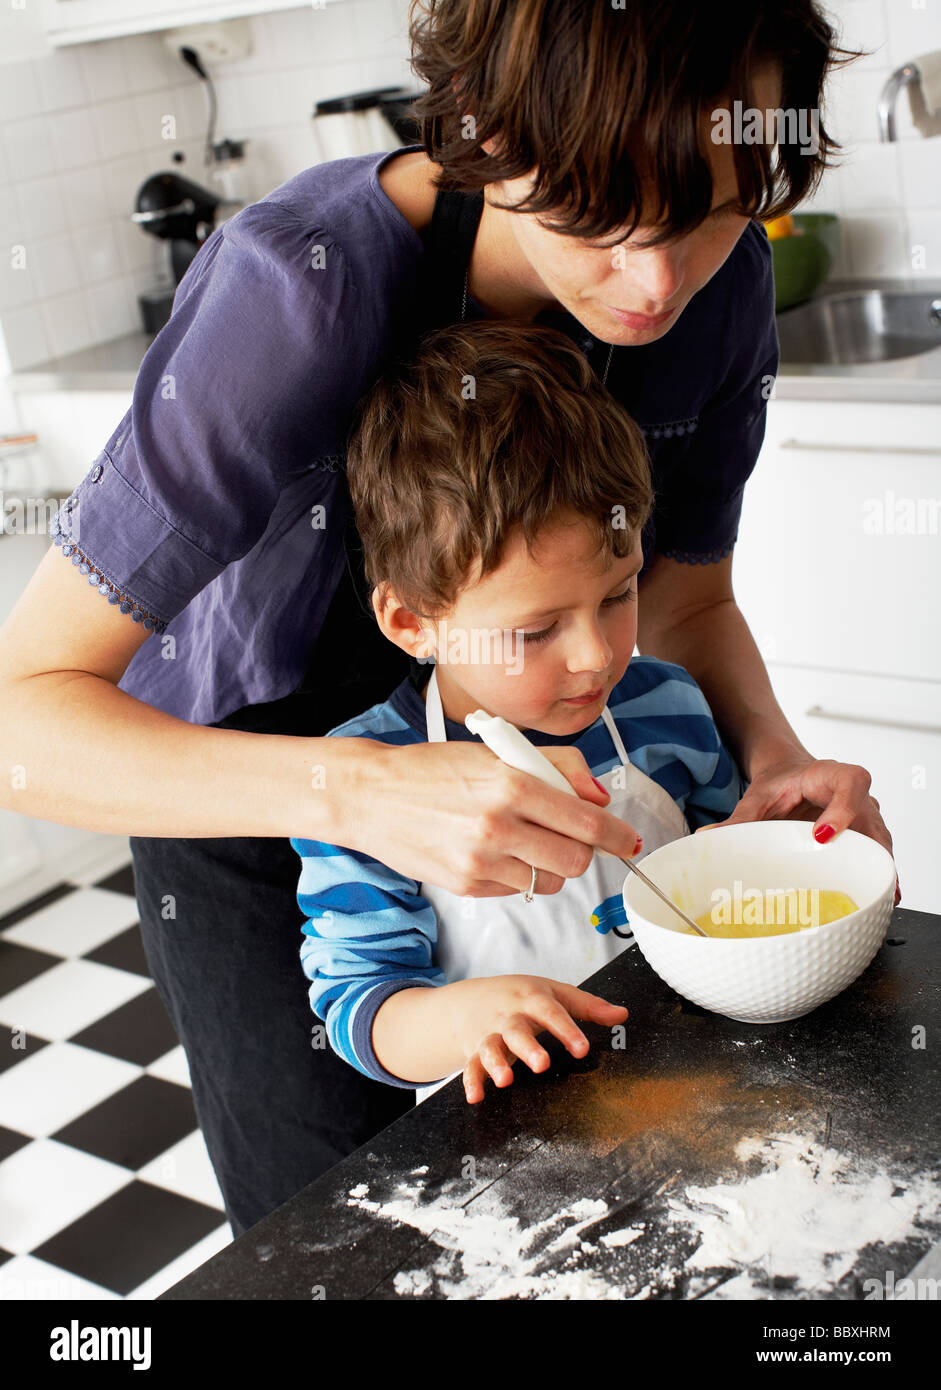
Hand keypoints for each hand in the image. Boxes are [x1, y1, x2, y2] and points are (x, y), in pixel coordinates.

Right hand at [352, 739, 640, 897]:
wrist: (373, 794)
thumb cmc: (435, 769)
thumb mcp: (497, 752)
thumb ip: (557, 768)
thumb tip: (600, 798)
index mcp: (511, 784)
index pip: (586, 821)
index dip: (617, 836)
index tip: (629, 841)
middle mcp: (498, 826)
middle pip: (576, 861)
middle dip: (584, 853)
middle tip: (572, 838)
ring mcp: (480, 861)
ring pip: (549, 883)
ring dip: (551, 867)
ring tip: (528, 842)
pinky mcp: (466, 885)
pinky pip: (516, 890)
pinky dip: (518, 875)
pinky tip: (496, 851)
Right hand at [450, 975, 628, 1104]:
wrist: (472, 998)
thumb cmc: (521, 997)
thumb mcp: (555, 993)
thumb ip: (588, 1006)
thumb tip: (622, 1015)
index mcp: (532, 999)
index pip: (551, 1012)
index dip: (566, 1030)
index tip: (581, 1049)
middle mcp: (509, 1016)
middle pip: (517, 1029)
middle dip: (528, 1047)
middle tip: (542, 1064)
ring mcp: (490, 1033)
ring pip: (491, 1046)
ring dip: (496, 1062)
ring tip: (506, 1080)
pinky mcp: (475, 1050)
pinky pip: (471, 1065)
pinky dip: (471, 1081)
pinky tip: (477, 1097)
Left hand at [696, 751, 901, 905]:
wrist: (792, 774)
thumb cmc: (781, 782)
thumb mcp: (758, 797)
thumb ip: (738, 818)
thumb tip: (707, 836)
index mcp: (832, 774)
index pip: (850, 783)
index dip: (842, 809)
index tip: (822, 835)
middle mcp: (858, 794)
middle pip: (872, 818)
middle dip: (868, 849)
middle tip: (857, 879)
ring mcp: (867, 816)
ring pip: (881, 841)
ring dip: (880, 867)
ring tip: (879, 896)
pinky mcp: (867, 835)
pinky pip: (877, 854)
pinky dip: (878, 873)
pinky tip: (880, 897)